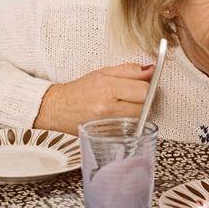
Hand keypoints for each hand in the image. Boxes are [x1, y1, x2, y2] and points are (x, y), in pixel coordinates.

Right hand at [34, 63, 153, 133]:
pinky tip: (118, 117)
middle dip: (143, 101)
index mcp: (107, 89)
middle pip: (145, 108)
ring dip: (137, 113)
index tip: (142, 86)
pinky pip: (129, 130)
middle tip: (131, 96)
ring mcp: (107, 125)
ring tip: (123, 106)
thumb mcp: (104, 72)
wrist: (57, 109)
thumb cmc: (79, 90)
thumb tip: (151, 70)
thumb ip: (130, 70)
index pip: (144, 91)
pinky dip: (129, 124)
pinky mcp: (107, 137)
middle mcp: (107, 109)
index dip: (147, 87)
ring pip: (139, 120)